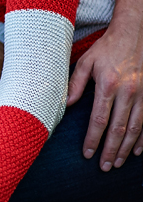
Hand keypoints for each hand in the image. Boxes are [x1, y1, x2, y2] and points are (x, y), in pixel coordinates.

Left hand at [67, 24, 142, 170]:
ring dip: (127, 149)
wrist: (134, 34)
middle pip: (118, 129)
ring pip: (135, 129)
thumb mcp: (87, 61)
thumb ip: (75, 83)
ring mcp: (142, 94)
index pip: (99, 120)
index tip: (87, 154)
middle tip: (104, 167)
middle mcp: (128, 92)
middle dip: (111, 151)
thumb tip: (66, 104)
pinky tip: (138, 151)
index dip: (93, 139)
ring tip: (118, 163)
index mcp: (108, 85)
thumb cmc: (107, 48)